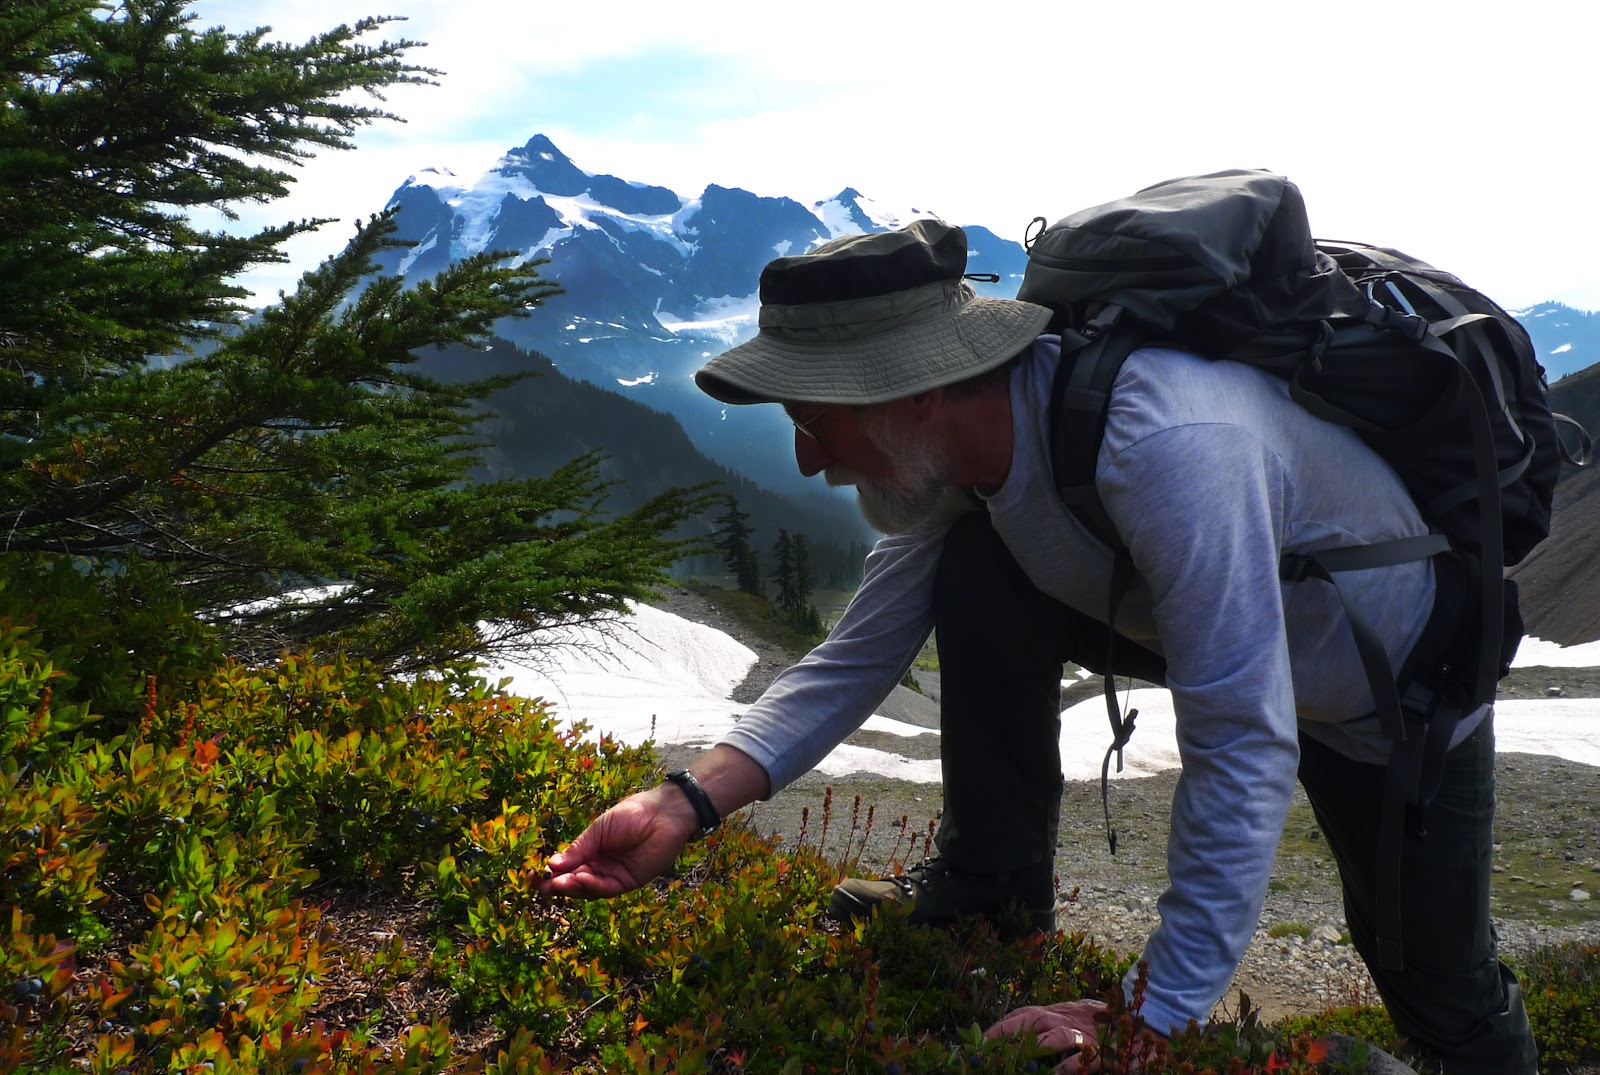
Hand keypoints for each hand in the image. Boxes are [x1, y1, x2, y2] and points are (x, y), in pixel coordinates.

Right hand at [537, 784, 698, 898]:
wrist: (662, 814)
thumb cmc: (631, 815)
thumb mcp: (598, 830)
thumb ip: (578, 849)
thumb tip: (552, 864)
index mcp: (591, 851)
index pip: (567, 867)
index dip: (551, 873)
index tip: (533, 876)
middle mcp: (600, 866)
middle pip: (575, 882)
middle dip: (557, 884)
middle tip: (542, 885)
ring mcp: (613, 875)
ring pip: (588, 889)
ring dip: (572, 887)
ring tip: (558, 883)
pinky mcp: (627, 882)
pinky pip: (606, 889)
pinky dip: (592, 886)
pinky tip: (581, 878)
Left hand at [986, 999, 1102, 1071]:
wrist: (1148, 1025)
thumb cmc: (1109, 1024)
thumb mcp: (1079, 1018)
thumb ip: (1057, 1023)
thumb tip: (1028, 1031)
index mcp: (1062, 1012)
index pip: (1027, 1013)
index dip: (1005, 1023)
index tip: (983, 1035)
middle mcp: (1070, 1019)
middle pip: (1033, 1018)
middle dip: (1007, 1030)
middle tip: (986, 1045)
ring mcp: (1087, 1034)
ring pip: (1056, 1035)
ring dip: (1034, 1046)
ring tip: (1013, 1061)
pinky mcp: (1103, 1052)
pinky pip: (1080, 1059)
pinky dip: (1065, 1068)